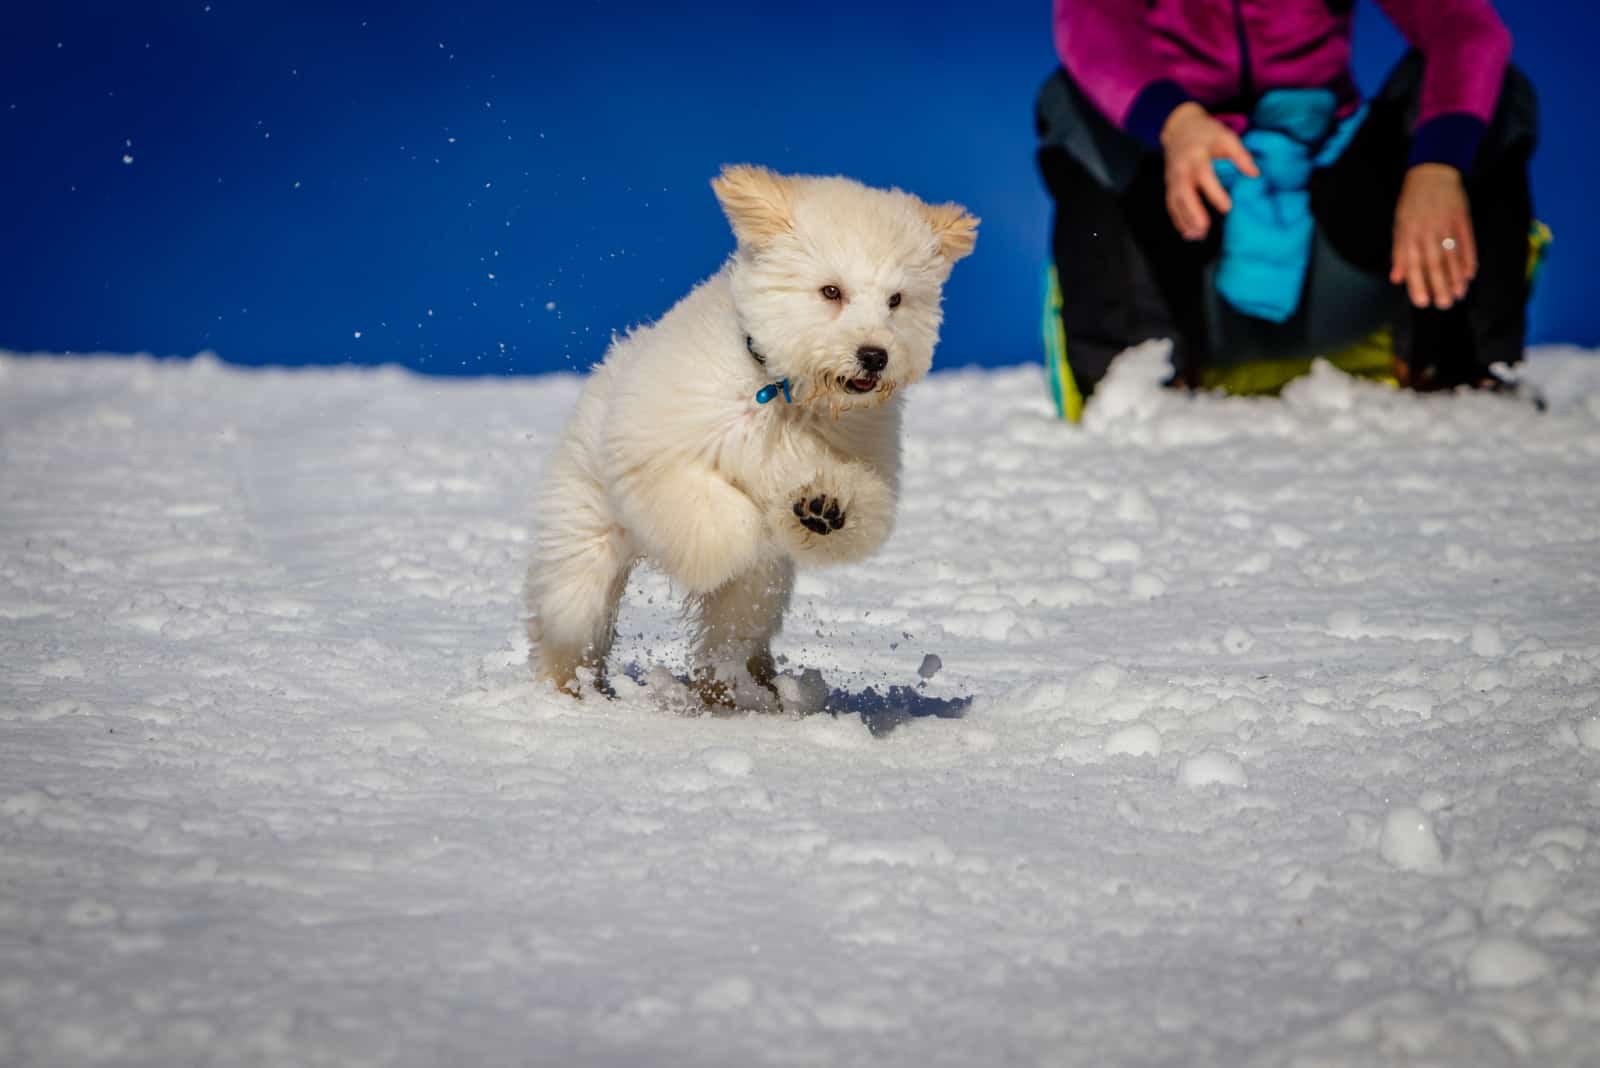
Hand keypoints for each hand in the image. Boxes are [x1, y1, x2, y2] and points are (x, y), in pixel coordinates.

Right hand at [1160, 102, 1258, 240]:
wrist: (1180, 128)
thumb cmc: (1207, 133)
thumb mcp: (1226, 137)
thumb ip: (1240, 155)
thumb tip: (1254, 174)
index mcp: (1196, 156)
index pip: (1204, 176)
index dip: (1215, 193)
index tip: (1227, 208)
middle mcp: (1182, 169)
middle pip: (1184, 193)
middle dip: (1192, 212)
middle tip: (1204, 228)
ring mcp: (1173, 178)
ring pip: (1176, 202)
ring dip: (1184, 220)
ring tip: (1197, 236)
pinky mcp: (1169, 185)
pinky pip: (1171, 205)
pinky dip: (1178, 219)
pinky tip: (1187, 233)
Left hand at [1390, 163, 1475, 308]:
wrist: (1432, 173)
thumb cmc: (1412, 202)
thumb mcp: (1399, 225)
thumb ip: (1399, 253)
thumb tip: (1396, 279)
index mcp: (1409, 234)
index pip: (1413, 265)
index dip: (1418, 285)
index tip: (1422, 303)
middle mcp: (1427, 232)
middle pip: (1434, 263)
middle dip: (1440, 286)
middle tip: (1445, 305)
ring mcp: (1446, 225)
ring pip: (1452, 256)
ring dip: (1456, 277)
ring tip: (1458, 294)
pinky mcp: (1462, 219)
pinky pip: (1467, 242)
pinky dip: (1469, 259)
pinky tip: (1470, 274)